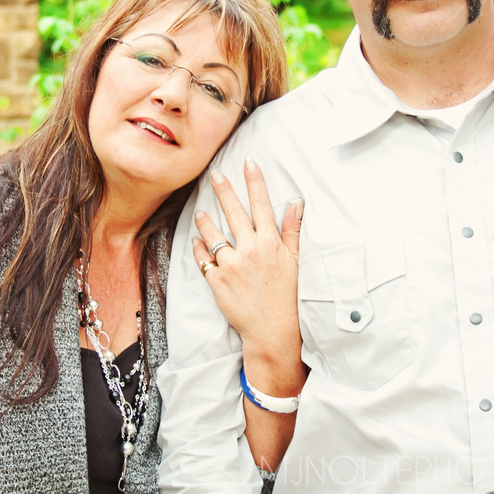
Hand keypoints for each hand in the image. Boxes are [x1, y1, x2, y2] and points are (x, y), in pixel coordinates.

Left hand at [192, 157, 302, 357]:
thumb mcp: (296, 261)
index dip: (255, 181)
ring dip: (206, 220)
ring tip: (201, 212)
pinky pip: (203, 258)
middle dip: (224, 190)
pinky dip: (199, 248)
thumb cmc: (288, 296)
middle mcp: (250, 250)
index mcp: (271, 243)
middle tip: (215, 174)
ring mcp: (232, 265)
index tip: (249, 162)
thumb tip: (296, 204)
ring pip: (213, 233)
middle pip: (234, 212)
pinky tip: (197, 241)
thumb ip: (292, 231)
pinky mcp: (218, 280)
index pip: (262, 204)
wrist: (273, 330)